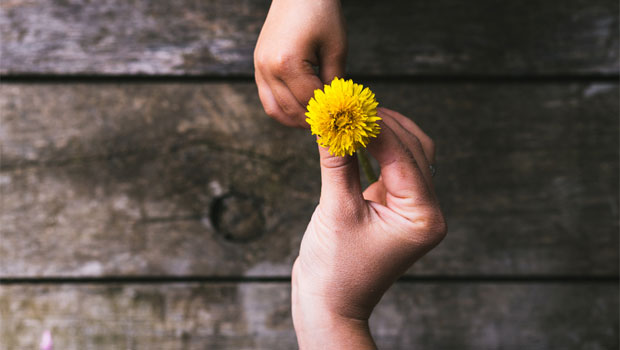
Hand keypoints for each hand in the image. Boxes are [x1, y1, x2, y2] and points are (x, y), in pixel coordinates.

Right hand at [254, 0, 346, 127]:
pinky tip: (300, 110)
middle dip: (312, 121)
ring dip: (295, 120)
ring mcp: (259, 68)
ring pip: (275, 110)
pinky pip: (267, 98)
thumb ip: (334, 81)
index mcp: (288, 63)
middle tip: (330, 127)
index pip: (310, 101)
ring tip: (315, 122)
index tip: (342, 121)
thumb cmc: (321, 13)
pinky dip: (283, 109)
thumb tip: (336, 108)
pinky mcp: (258, 65)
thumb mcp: (336, 48)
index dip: (328, 113)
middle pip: (291, 110)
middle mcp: (268, 68)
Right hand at [292, 108, 446, 348]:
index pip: (402, 155)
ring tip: (354, 112)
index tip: (349, 102)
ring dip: (383, 132)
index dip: (375, 125)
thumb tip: (331, 118)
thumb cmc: (335, 269)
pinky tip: (356, 134)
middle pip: (415, 149)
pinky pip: (393, 167)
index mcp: (423, 216)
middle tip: (352, 102)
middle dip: (383, 123)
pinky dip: (376, 148)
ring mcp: (414, 209)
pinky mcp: (396, 207)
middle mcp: (427, 211)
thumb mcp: (336, 210)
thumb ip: (337, 161)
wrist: (330, 304)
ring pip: (408, 154)